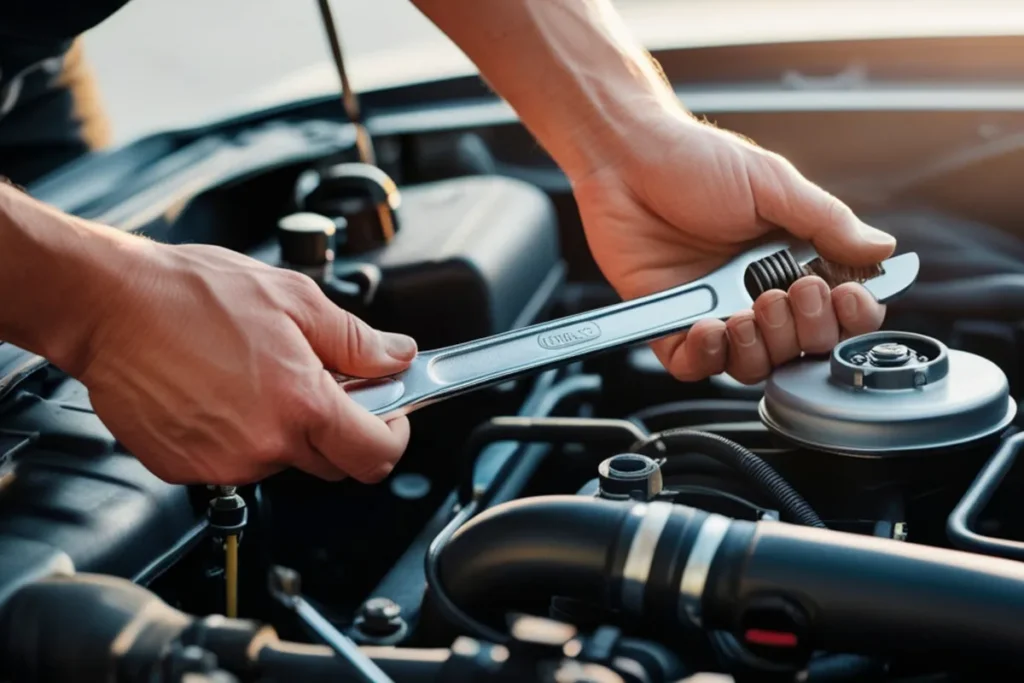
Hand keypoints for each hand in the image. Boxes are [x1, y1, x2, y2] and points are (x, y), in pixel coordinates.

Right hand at [74, 241, 417, 485]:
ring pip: (281, 463)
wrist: (109, 304)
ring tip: (257, 376)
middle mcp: (265, 446)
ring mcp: (222, 463)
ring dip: (285, 430)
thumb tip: (397, 356)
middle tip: (321, 383)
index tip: (391, 417)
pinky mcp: (184, 469)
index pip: (375, 455)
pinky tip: (222, 392)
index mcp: (302, 405)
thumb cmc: (191, 294)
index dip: (393, 437)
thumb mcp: (294, 299)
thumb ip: (356, 339)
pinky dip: (239, 436)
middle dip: (340, 430)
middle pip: (333, 464)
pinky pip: (233, 463)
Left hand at [572, 115, 896, 383]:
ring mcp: (714, 309)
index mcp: (790, 258)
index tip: (846, 297)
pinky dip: (707, 358)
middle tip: (785, 294)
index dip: (849, 315)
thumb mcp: (772, 183)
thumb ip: (827, 222)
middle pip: (801, 346)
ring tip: (746, 313)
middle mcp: (755, 290)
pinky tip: (710, 328)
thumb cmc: (692, 160)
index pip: (837, 308)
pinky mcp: (671, 323)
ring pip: (753, 365)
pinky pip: (695, 366)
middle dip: (803, 330)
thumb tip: (882, 250)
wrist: (627, 156)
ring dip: (760, 349)